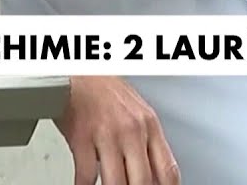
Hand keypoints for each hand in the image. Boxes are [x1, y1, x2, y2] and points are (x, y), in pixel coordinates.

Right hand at [56, 75, 180, 184]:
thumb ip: (146, 143)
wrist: (78, 74)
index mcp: (150, 126)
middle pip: (144, 181)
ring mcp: (108, 134)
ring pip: (116, 183)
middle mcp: (132, 130)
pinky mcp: (82, 138)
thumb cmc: (105, 92)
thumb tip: (152, 174)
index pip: (168, 169)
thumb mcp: (136, 113)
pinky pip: (86, 175)